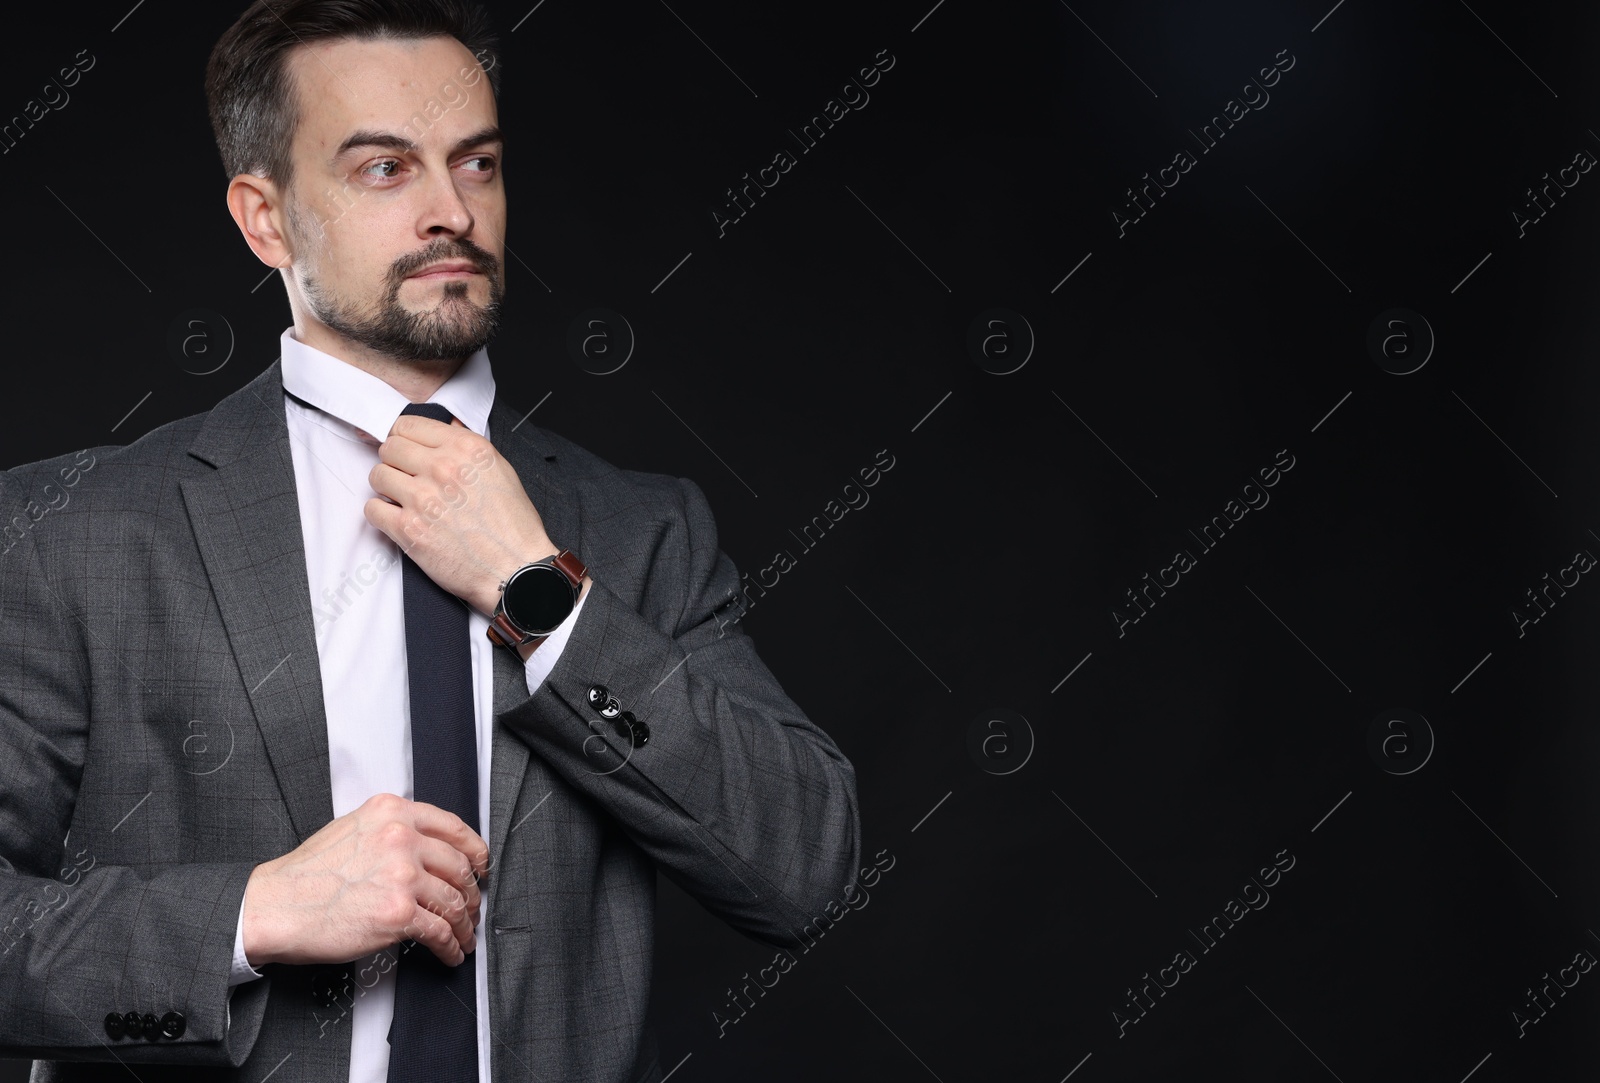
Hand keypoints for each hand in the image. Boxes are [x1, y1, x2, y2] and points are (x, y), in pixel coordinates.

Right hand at [241, 793, 488, 967]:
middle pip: (459, 866)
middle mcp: (401, 838)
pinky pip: (440, 932)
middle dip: (471, 892)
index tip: (480, 865)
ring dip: (464, 924)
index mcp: (392, 812)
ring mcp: (402, 876)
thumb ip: (392, 830)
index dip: (475, 850)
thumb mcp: (353, 828)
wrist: (275, 905)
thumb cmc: (308, 874)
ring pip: (454, 901)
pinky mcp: (398, 914)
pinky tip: (450, 952)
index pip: (453, 827)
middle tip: (472, 906)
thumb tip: (429, 850)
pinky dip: (451, 946)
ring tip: (464, 935)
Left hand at [364, 413, 556, 613]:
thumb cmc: (512, 527)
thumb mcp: (500, 471)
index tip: (405, 449)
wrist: (515, 570)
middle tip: (406, 477)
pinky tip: (400, 519)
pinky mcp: (409, 530)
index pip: (409, 425)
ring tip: (405, 500)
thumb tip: (443, 429)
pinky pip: (372, 509)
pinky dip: (381, 514)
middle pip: (389, 448)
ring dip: (387, 487)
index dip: (403, 437)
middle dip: (394, 461)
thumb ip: (467, 447)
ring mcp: (423, 499)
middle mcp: (444, 469)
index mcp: (467, 449)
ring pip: (377, 475)